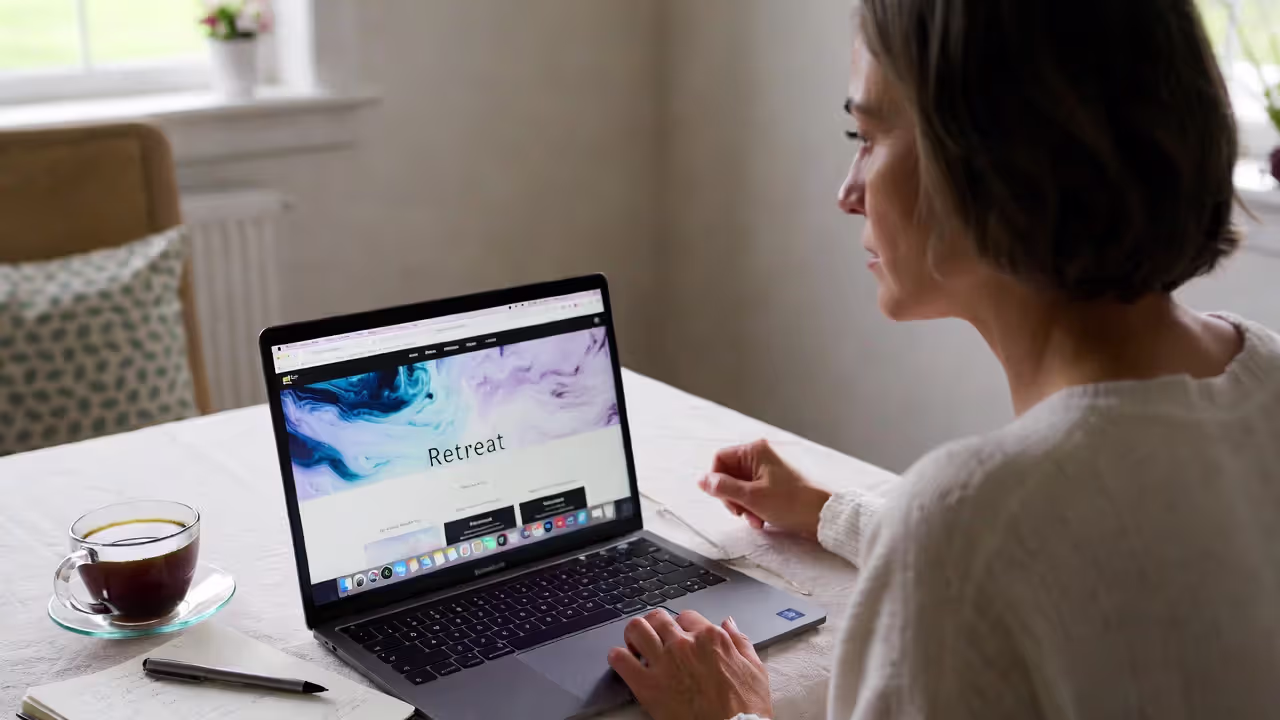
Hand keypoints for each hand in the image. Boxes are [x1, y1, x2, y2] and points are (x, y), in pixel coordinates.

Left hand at [608, 610, 772, 719]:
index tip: (678, 636)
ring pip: (637, 629)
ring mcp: (664, 662)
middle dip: (654, 626)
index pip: (686, 616)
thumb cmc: (746, 709)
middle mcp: (684, 644)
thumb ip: (740, 641)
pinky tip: (621, 661)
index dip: (680, 626)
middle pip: (658, 618)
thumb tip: (728, 623)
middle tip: (653, 639)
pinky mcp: (647, 685)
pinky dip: (617, 657)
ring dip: (633, 635)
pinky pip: (620, 659)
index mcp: (711, 638)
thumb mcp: (755, 670)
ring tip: (634, 646)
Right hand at [699, 439, 830, 539]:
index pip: (720, 459)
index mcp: (755, 451)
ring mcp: (769, 470)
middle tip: (741, 511)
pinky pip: (754, 493)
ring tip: (755, 519)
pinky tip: (762, 519)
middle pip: (729, 474)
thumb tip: (702, 480)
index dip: (717, 481)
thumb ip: (723, 488)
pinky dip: (754, 507)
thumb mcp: (752, 497)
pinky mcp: (776, 483)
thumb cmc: (795, 503)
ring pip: (741, 487)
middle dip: (732, 497)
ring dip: (743, 506)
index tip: (724, 499)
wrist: (824, 515)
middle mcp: (762, 456)